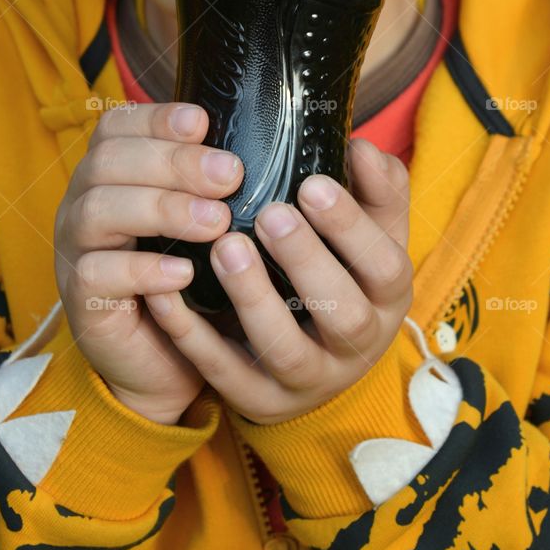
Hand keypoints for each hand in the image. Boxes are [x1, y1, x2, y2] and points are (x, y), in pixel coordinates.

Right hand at [54, 101, 242, 424]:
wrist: (164, 363)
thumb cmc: (189, 280)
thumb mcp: (201, 222)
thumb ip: (211, 184)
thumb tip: (254, 150)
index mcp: (109, 174)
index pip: (117, 127)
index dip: (156, 119)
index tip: (202, 123)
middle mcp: (84, 204)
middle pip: (108, 162)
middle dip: (172, 163)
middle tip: (230, 176)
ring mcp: (76, 250)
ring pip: (98, 211)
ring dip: (162, 209)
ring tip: (217, 223)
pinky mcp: (80, 299)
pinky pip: (97, 274)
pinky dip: (143, 269)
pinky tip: (185, 272)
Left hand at [144, 138, 412, 423]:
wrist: (317, 363)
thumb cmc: (343, 275)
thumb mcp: (372, 234)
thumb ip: (376, 189)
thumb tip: (360, 148)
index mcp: (386, 300)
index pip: (384, 267)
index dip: (352, 228)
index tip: (312, 184)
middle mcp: (355, 347)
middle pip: (342, 315)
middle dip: (307, 262)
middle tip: (271, 215)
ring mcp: (306, 381)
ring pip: (284, 350)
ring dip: (253, 297)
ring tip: (225, 246)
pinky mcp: (257, 400)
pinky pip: (222, 372)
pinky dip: (191, 335)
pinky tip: (163, 290)